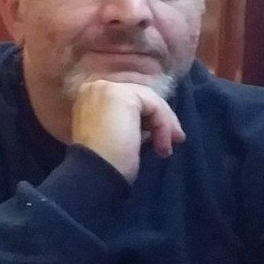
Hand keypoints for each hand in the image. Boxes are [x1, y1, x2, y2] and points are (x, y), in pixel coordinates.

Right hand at [71, 81, 185, 182]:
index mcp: (89, 97)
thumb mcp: (115, 137)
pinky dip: (163, 126)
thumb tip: (154, 124)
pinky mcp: (123, 95)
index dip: (148, 118)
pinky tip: (162, 146)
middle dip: (161, 120)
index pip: (128, 100)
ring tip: (165, 149)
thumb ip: (129, 123)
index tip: (160, 141)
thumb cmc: (102, 164)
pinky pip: (154, 106)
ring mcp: (108, 88)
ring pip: (150, 101)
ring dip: (164, 126)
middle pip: (141, 97)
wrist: (92, 175)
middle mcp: (95, 87)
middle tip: (174, 141)